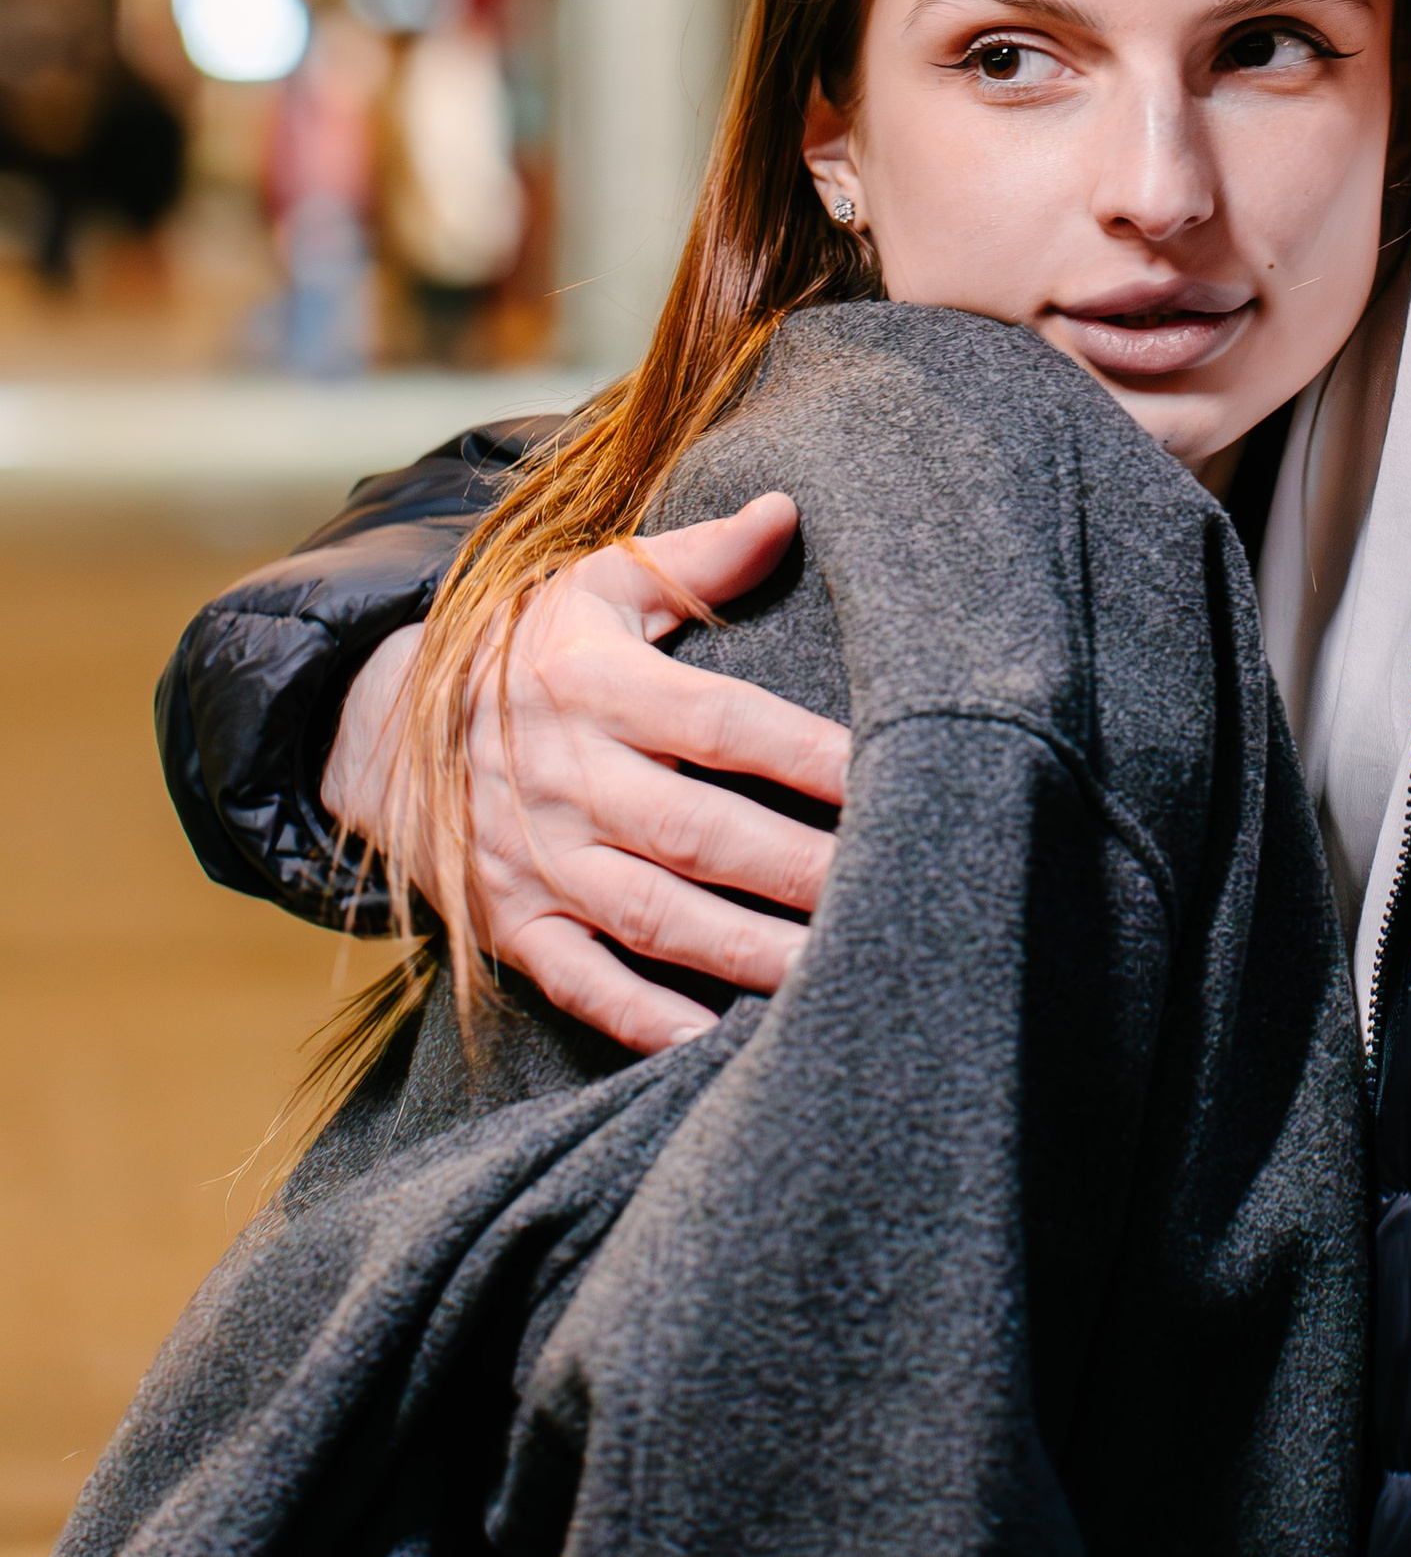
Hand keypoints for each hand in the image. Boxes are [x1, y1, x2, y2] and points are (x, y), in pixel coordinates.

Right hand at [321, 492, 850, 1053]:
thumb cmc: (525, 647)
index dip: (803, 753)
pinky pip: (579, 981)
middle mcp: (568, 778)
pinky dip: (640, 1018)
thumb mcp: (598, 583)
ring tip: (828, 970)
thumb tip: (788, 511)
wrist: (380, 724)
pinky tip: (709, 1044)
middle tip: (883, 888)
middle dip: (794, 867)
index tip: (881, 774)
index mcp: (597, 685)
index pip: (720, 722)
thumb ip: (699, 559)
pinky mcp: (512, 925)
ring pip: (650, 915)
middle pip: (698, 831)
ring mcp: (534, 860)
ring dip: (740, 950)